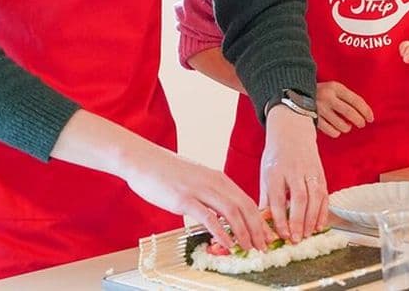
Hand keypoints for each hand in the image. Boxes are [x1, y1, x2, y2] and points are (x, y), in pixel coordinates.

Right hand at [123, 144, 272, 251]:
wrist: (144, 161)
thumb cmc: (168, 172)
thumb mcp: (198, 179)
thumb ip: (211, 194)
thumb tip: (222, 214)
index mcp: (220, 178)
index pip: (247, 201)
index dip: (259, 221)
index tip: (265, 236)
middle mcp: (214, 182)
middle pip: (245, 207)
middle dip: (257, 229)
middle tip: (263, 247)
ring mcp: (200, 190)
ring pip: (232, 212)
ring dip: (243, 232)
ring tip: (248, 247)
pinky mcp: (184, 200)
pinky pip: (208, 217)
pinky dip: (221, 232)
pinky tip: (227, 243)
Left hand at [261, 105, 328, 242]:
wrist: (292, 133)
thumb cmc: (276, 157)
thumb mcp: (265, 173)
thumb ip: (266, 198)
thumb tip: (262, 222)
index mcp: (276, 171)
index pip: (278, 198)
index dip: (281, 218)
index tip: (282, 234)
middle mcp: (294, 171)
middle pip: (299, 198)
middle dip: (299, 220)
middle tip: (297, 239)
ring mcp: (310, 171)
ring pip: (315, 197)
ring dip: (312, 218)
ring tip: (307, 234)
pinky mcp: (321, 173)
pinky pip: (324, 194)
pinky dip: (323, 211)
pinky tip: (319, 225)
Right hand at [316, 81, 372, 137]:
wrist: (295, 93)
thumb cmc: (320, 93)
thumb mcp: (333, 89)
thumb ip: (347, 98)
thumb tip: (364, 113)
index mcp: (335, 87)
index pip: (356, 100)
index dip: (366, 111)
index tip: (371, 118)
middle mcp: (327, 97)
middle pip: (350, 113)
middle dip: (359, 121)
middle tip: (362, 124)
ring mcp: (320, 109)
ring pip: (342, 125)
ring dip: (347, 127)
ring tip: (346, 125)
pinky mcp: (314, 119)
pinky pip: (332, 132)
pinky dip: (337, 132)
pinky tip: (336, 128)